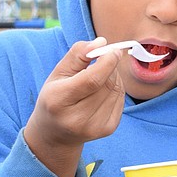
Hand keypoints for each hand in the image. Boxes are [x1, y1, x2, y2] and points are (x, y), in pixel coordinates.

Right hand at [24, 37, 125, 176]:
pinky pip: (121, 100)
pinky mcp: (108, 130)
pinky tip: (103, 91)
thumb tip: (102, 42)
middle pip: (107, 84)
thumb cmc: (55, 97)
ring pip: (117, 90)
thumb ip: (78, 54)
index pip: (92, 80)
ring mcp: (94, 127)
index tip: (113, 50)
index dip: (107, 62)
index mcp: (59, 101)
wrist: (55, 134)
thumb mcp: (58, 73)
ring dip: (114, 77)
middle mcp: (77, 118)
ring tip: (99, 77)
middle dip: (110, 66)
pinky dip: (116, 89)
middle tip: (103, 59)